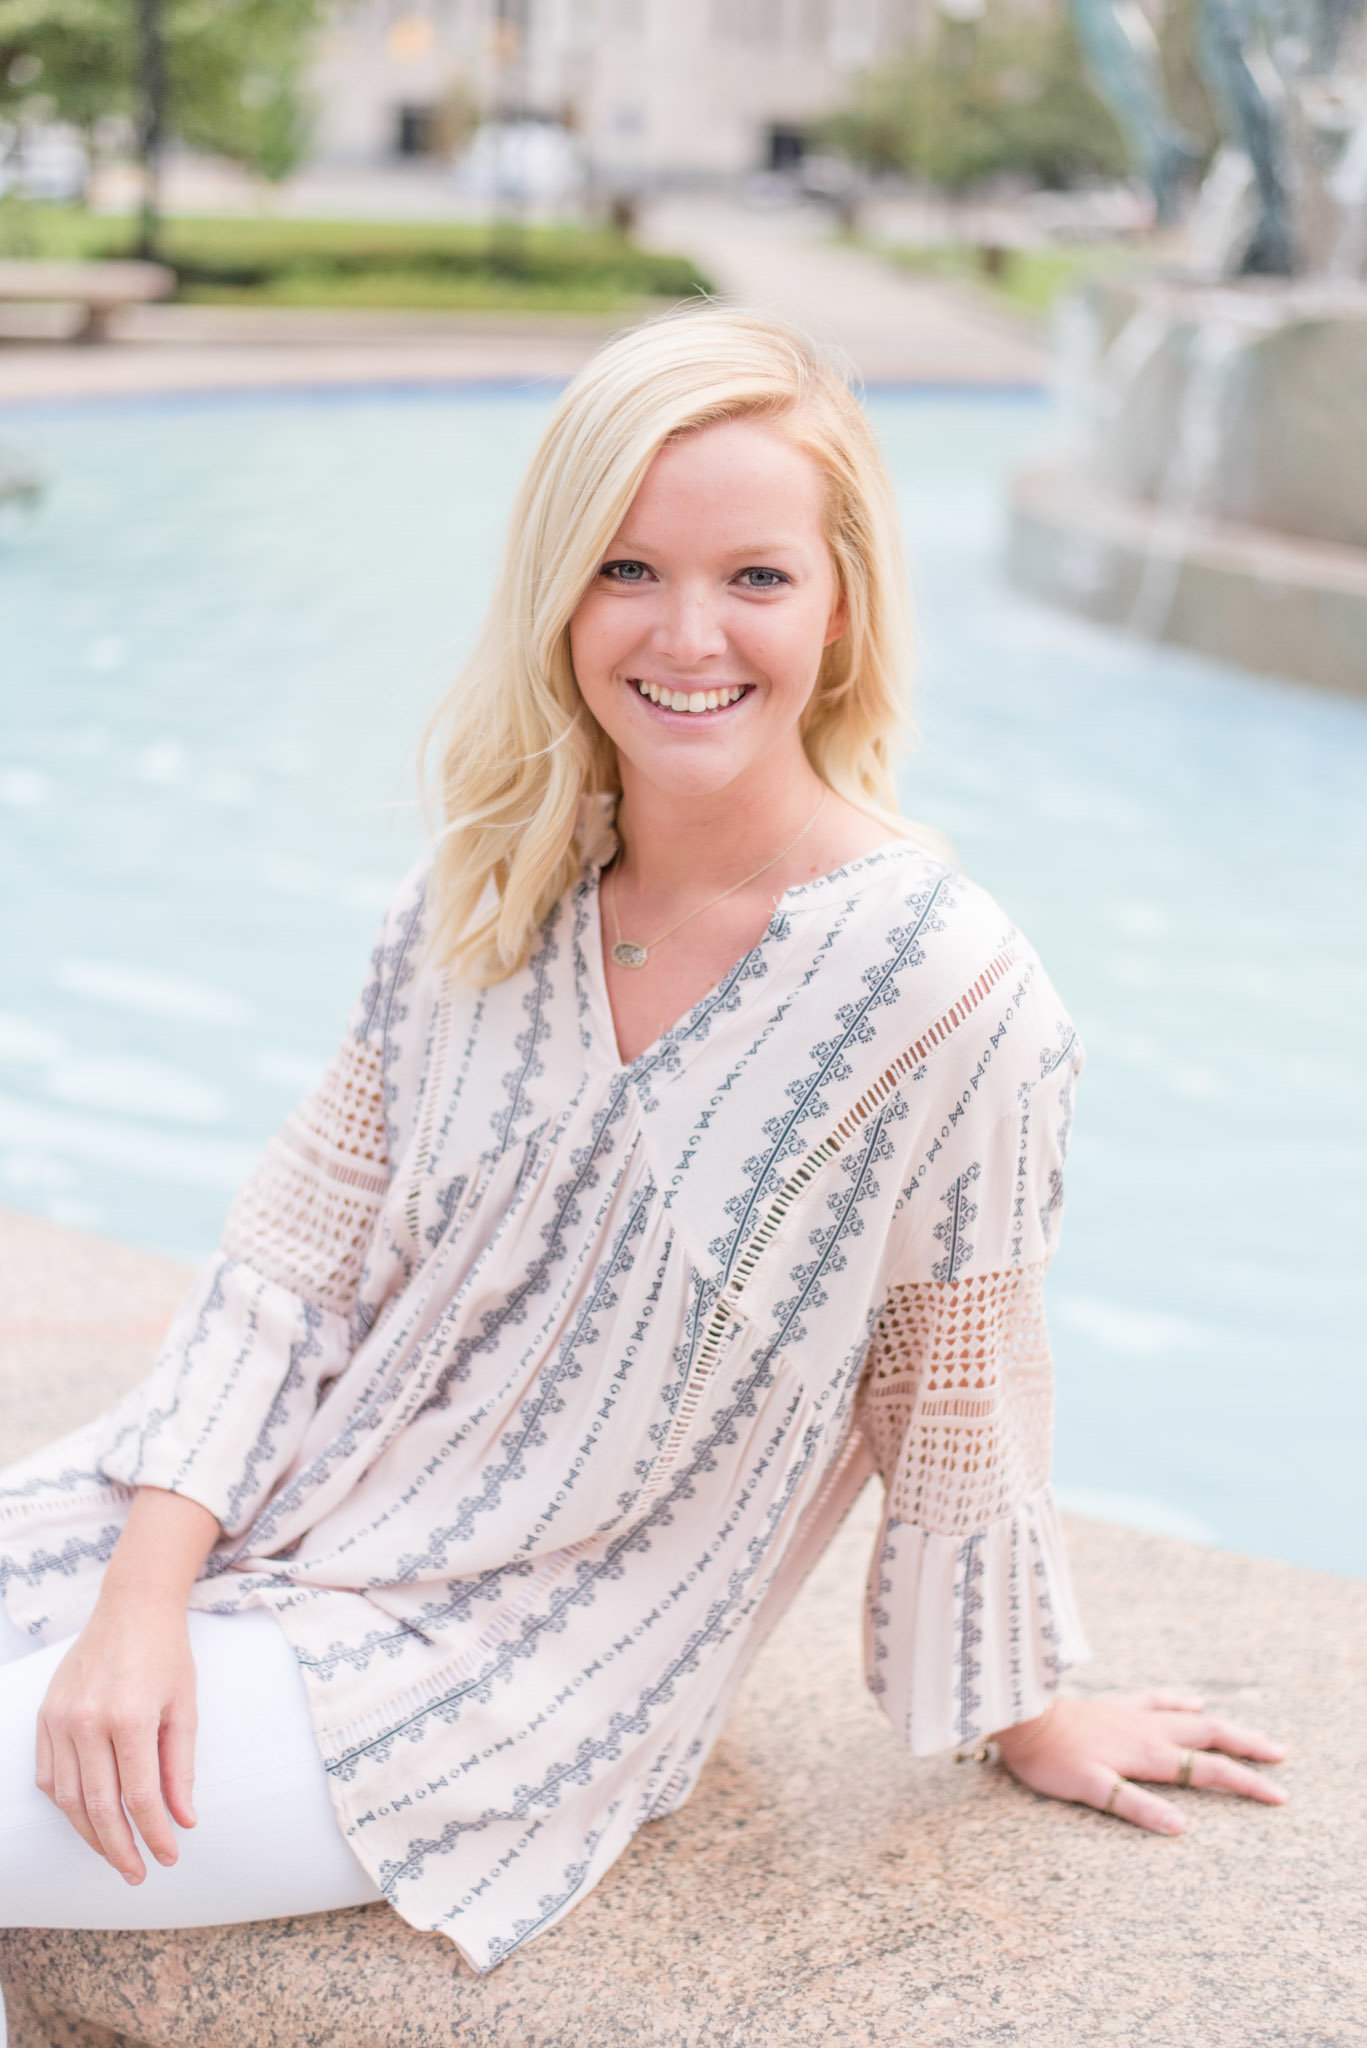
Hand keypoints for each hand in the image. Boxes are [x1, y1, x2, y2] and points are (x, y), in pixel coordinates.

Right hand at [35, 1586, 198, 1883]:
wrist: (131, 1606)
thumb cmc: (166, 1654)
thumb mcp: (186, 1706)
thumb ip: (181, 1767)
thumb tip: (184, 1820)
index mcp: (130, 1717)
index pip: (140, 1798)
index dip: (154, 1835)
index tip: (168, 1857)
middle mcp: (88, 1721)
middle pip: (99, 1808)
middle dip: (120, 1849)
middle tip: (137, 1872)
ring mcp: (60, 1719)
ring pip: (69, 1799)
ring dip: (91, 1834)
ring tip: (115, 1853)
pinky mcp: (44, 1716)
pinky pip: (49, 1777)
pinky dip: (67, 1804)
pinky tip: (88, 1817)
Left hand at [992, 1691, 1286, 1834]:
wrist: (1022, 1717)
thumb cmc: (1052, 1759)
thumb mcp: (1092, 1790)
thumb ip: (1135, 1807)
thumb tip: (1181, 1827)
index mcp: (1148, 1754)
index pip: (1209, 1770)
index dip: (1246, 1783)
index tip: (1279, 1795)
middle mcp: (1149, 1730)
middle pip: (1211, 1736)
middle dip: (1248, 1747)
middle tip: (1281, 1756)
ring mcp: (1134, 1714)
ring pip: (1192, 1718)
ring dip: (1226, 1726)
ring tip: (1254, 1733)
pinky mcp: (1117, 1706)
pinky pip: (1159, 1699)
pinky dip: (1182, 1701)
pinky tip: (1195, 1700)